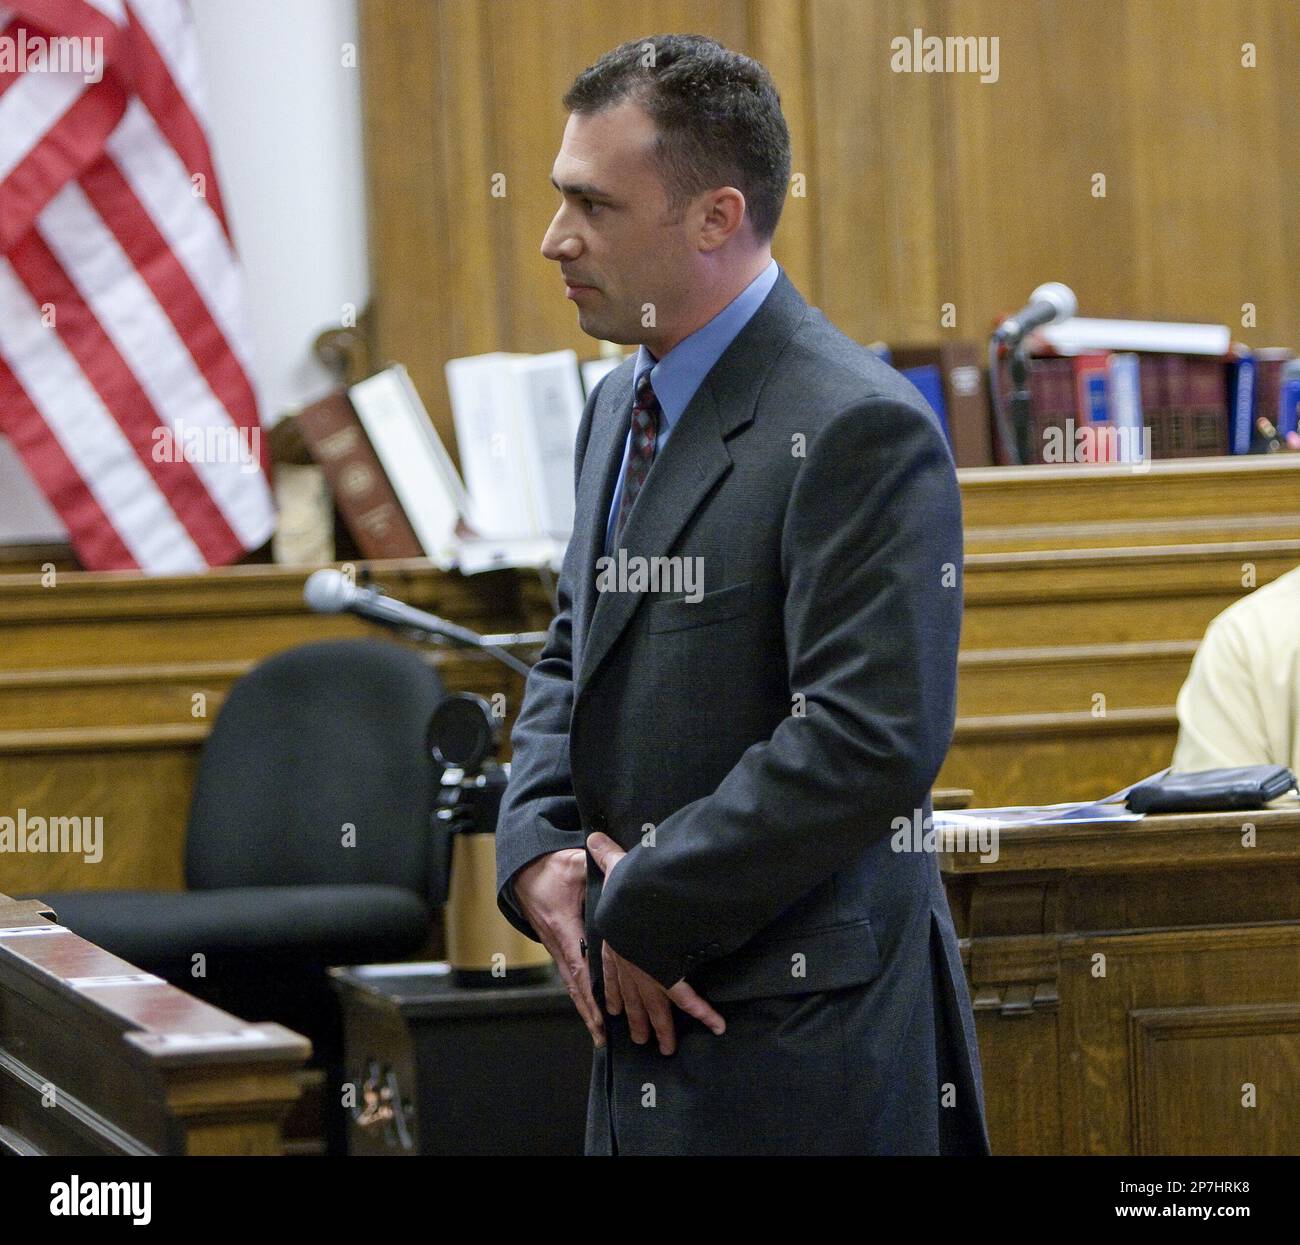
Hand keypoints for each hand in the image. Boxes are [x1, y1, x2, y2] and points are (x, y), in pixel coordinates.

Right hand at [512, 848, 604, 1047]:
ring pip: (570, 984)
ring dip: (584, 1009)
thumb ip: (597, 868)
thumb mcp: (574, 864)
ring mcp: (555, 947)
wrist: (525, 871)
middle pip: (574, 985)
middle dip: (588, 1012)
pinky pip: (570, 974)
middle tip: (602, 1037)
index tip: (602, 1013)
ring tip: (598, 1034)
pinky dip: (580, 994)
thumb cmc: (550, 868)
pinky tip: (591, 1008)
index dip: (590, 992)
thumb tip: (617, 871)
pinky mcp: (558, 946)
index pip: (579, 965)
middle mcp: (557, 943)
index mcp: (563, 926)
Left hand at [587, 831, 725, 1054]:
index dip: (614, 993)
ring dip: (660, 1027)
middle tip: (641, 1039)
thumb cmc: (628, 886)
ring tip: (664, 1048)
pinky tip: (716, 1026)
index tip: (616, 1010)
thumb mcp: (616, 868)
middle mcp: (630, 962)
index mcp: (615, 941)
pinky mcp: (671, 973)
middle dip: (638, 1019)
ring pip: (655, 1005)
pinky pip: (688, 997)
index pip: (611, 971)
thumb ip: (608, 857)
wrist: (639, 902)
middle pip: (633, 996)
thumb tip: (594, 836)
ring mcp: (650, 971)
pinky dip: (703, 1012)